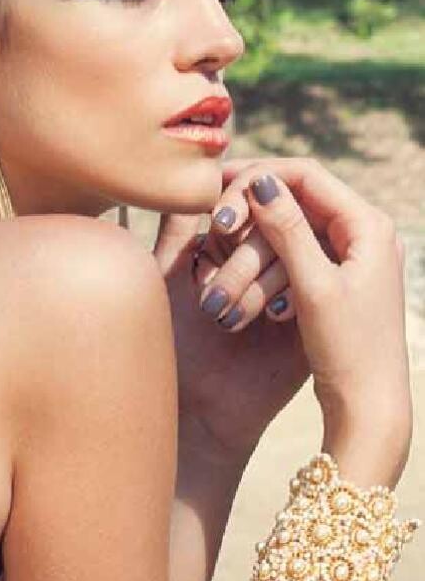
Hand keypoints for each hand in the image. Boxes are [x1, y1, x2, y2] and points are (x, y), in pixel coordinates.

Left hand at [154, 186, 311, 466]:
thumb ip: (180, 227)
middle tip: (217, 284)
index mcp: (234, 247)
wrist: (194, 405)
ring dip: (260, 277)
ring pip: (295, 250)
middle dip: (248, 248)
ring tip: (223, 314)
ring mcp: (291, 288)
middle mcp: (266, 262)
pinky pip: (314, 284)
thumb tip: (189, 179)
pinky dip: (291, 293)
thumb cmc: (174, 342)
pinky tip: (268, 318)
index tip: (219, 225)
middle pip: (276, 222)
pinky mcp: (311, 317)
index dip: (237, 203)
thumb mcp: (170, 277)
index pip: (248, 203)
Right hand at [219, 157, 412, 486]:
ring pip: (294, 224)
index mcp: (369, 226)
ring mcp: (352, 256)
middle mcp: (365, 233)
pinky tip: (245, 271)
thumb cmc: (348, 349)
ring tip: (222, 247)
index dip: (260, 174)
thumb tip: (261, 181)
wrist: (368, 406)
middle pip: (299, 195)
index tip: (217, 183)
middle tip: (212, 213)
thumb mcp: (314, 287)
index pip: (307, 175)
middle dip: (253, 204)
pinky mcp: (339, 278)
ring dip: (257, 235)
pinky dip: (268, 257)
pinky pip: (297, 251)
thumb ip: (288, 230)